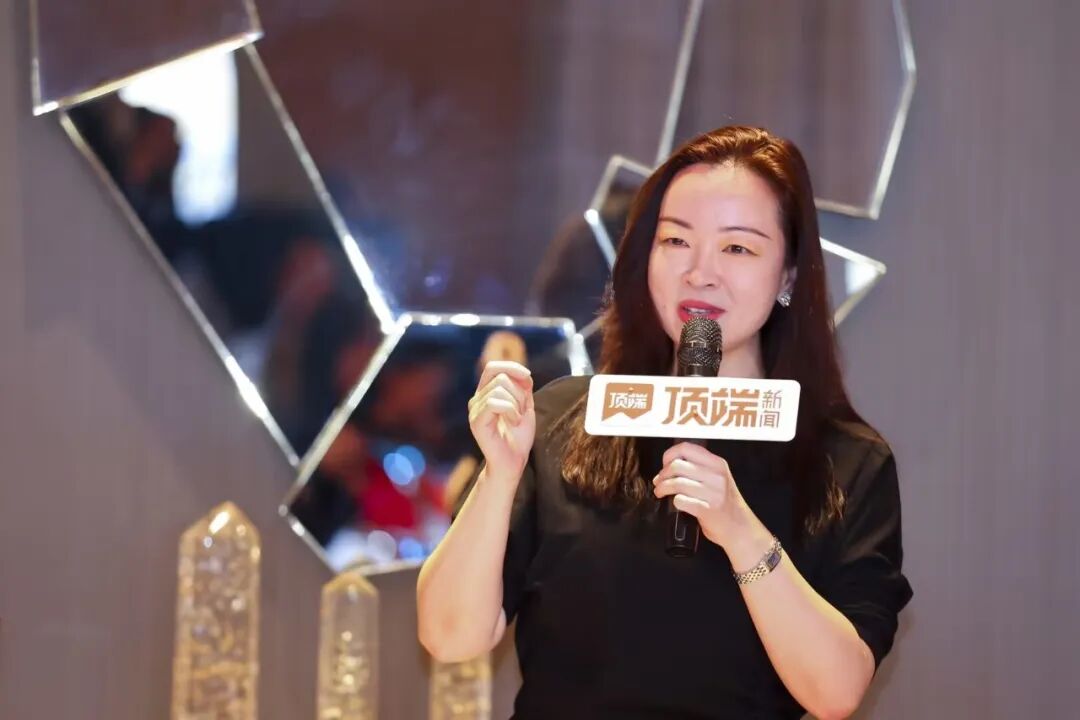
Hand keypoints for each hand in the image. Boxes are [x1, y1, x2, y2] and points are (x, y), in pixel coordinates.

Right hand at [467, 361, 535, 480]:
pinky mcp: (476, 422)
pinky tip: (513, 422)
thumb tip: (524, 373)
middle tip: (521, 411)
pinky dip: (511, 411)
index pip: (492, 367)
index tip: (528, 377)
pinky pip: (495, 403)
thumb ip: (523, 387)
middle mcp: (477, 399)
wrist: (513, 462)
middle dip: (519, 392)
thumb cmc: (518, 437)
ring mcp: (474, 410)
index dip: (511, 367)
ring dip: (516, 404)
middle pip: (501, 378)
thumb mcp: (525, 406)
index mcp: (485, 393)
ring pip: (499, 389)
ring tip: (516, 419)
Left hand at [652, 442, 758, 551]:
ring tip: (660, 492)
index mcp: (717, 463)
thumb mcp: (717, 478)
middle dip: (663, 474)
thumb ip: (698, 467)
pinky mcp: (707, 510)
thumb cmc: (725, 502)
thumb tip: (669, 465)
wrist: (740, 527)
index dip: (669, 455)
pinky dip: (674, 501)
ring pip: (676, 482)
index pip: (685, 448)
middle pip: (677, 465)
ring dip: (662, 488)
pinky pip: (681, 500)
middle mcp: (716, 476)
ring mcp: (713, 493)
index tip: (665, 465)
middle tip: (660, 481)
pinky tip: (675, 503)